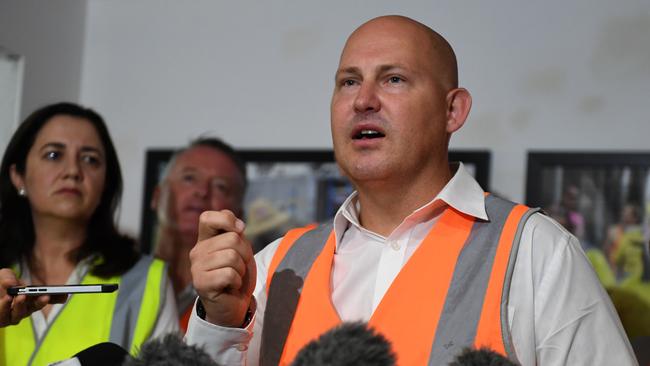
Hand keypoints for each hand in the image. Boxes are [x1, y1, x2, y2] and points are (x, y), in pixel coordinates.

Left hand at [0, 268, 66, 326]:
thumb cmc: (0, 284)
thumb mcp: (5, 275)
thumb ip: (8, 276)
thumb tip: (12, 283)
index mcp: (30, 298)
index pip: (45, 298)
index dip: (57, 298)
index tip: (65, 295)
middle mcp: (25, 308)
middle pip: (35, 307)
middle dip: (41, 303)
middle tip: (46, 297)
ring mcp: (13, 316)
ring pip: (20, 314)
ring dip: (21, 305)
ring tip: (21, 296)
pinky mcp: (2, 320)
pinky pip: (4, 315)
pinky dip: (6, 306)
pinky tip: (8, 298)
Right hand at [190, 210, 255, 326]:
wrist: (234, 304)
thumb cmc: (237, 274)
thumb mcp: (240, 249)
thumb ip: (236, 234)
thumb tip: (238, 227)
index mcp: (205, 240)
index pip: (207, 217)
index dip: (227, 219)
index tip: (239, 231)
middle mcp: (197, 251)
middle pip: (232, 239)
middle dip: (244, 253)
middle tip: (239, 267)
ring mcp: (197, 267)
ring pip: (232, 256)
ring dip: (241, 269)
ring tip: (234, 277)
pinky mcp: (201, 283)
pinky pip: (229, 274)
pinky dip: (237, 281)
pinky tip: (230, 286)